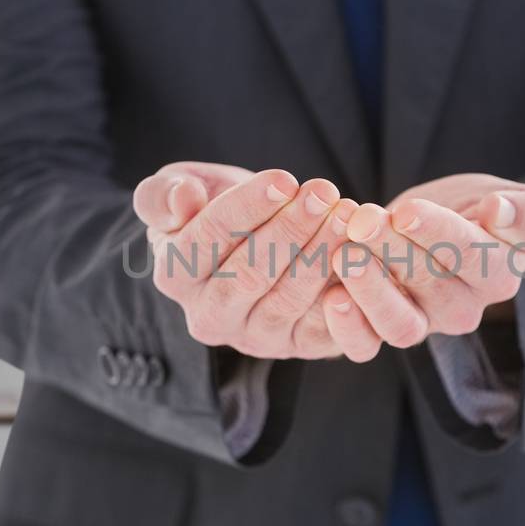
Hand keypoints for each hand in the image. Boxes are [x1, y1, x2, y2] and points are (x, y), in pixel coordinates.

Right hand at [132, 161, 368, 359]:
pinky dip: (345, 294)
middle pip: (248, 275)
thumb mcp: (179, 189)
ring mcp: (255, 337)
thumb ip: (163, 195)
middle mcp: (209, 318)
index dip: (246, 210)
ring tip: (346, 214)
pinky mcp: (299, 346)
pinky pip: (323, 328)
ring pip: (287, 299)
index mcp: (172, 277)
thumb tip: (181, 199)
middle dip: (290, 230)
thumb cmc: (213, 207)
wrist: (258, 239)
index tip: (283, 179)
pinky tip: (360, 256)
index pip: (205, 242)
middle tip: (324, 193)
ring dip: (320, 254)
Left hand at [334, 173, 524, 347]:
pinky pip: (367, 344)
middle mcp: (464, 309)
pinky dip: (348, 328)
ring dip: (369, 289)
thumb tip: (498, 212)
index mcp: (500, 276)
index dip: (439, 234)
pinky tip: (331, 296)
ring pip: (399, 322)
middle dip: (392, 249)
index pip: (474, 257)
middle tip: (362, 219)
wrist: (450, 227)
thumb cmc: (487, 213)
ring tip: (344, 253)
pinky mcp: (384, 330)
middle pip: (430, 284)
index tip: (407, 211)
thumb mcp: (524, 205)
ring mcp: (424, 324)